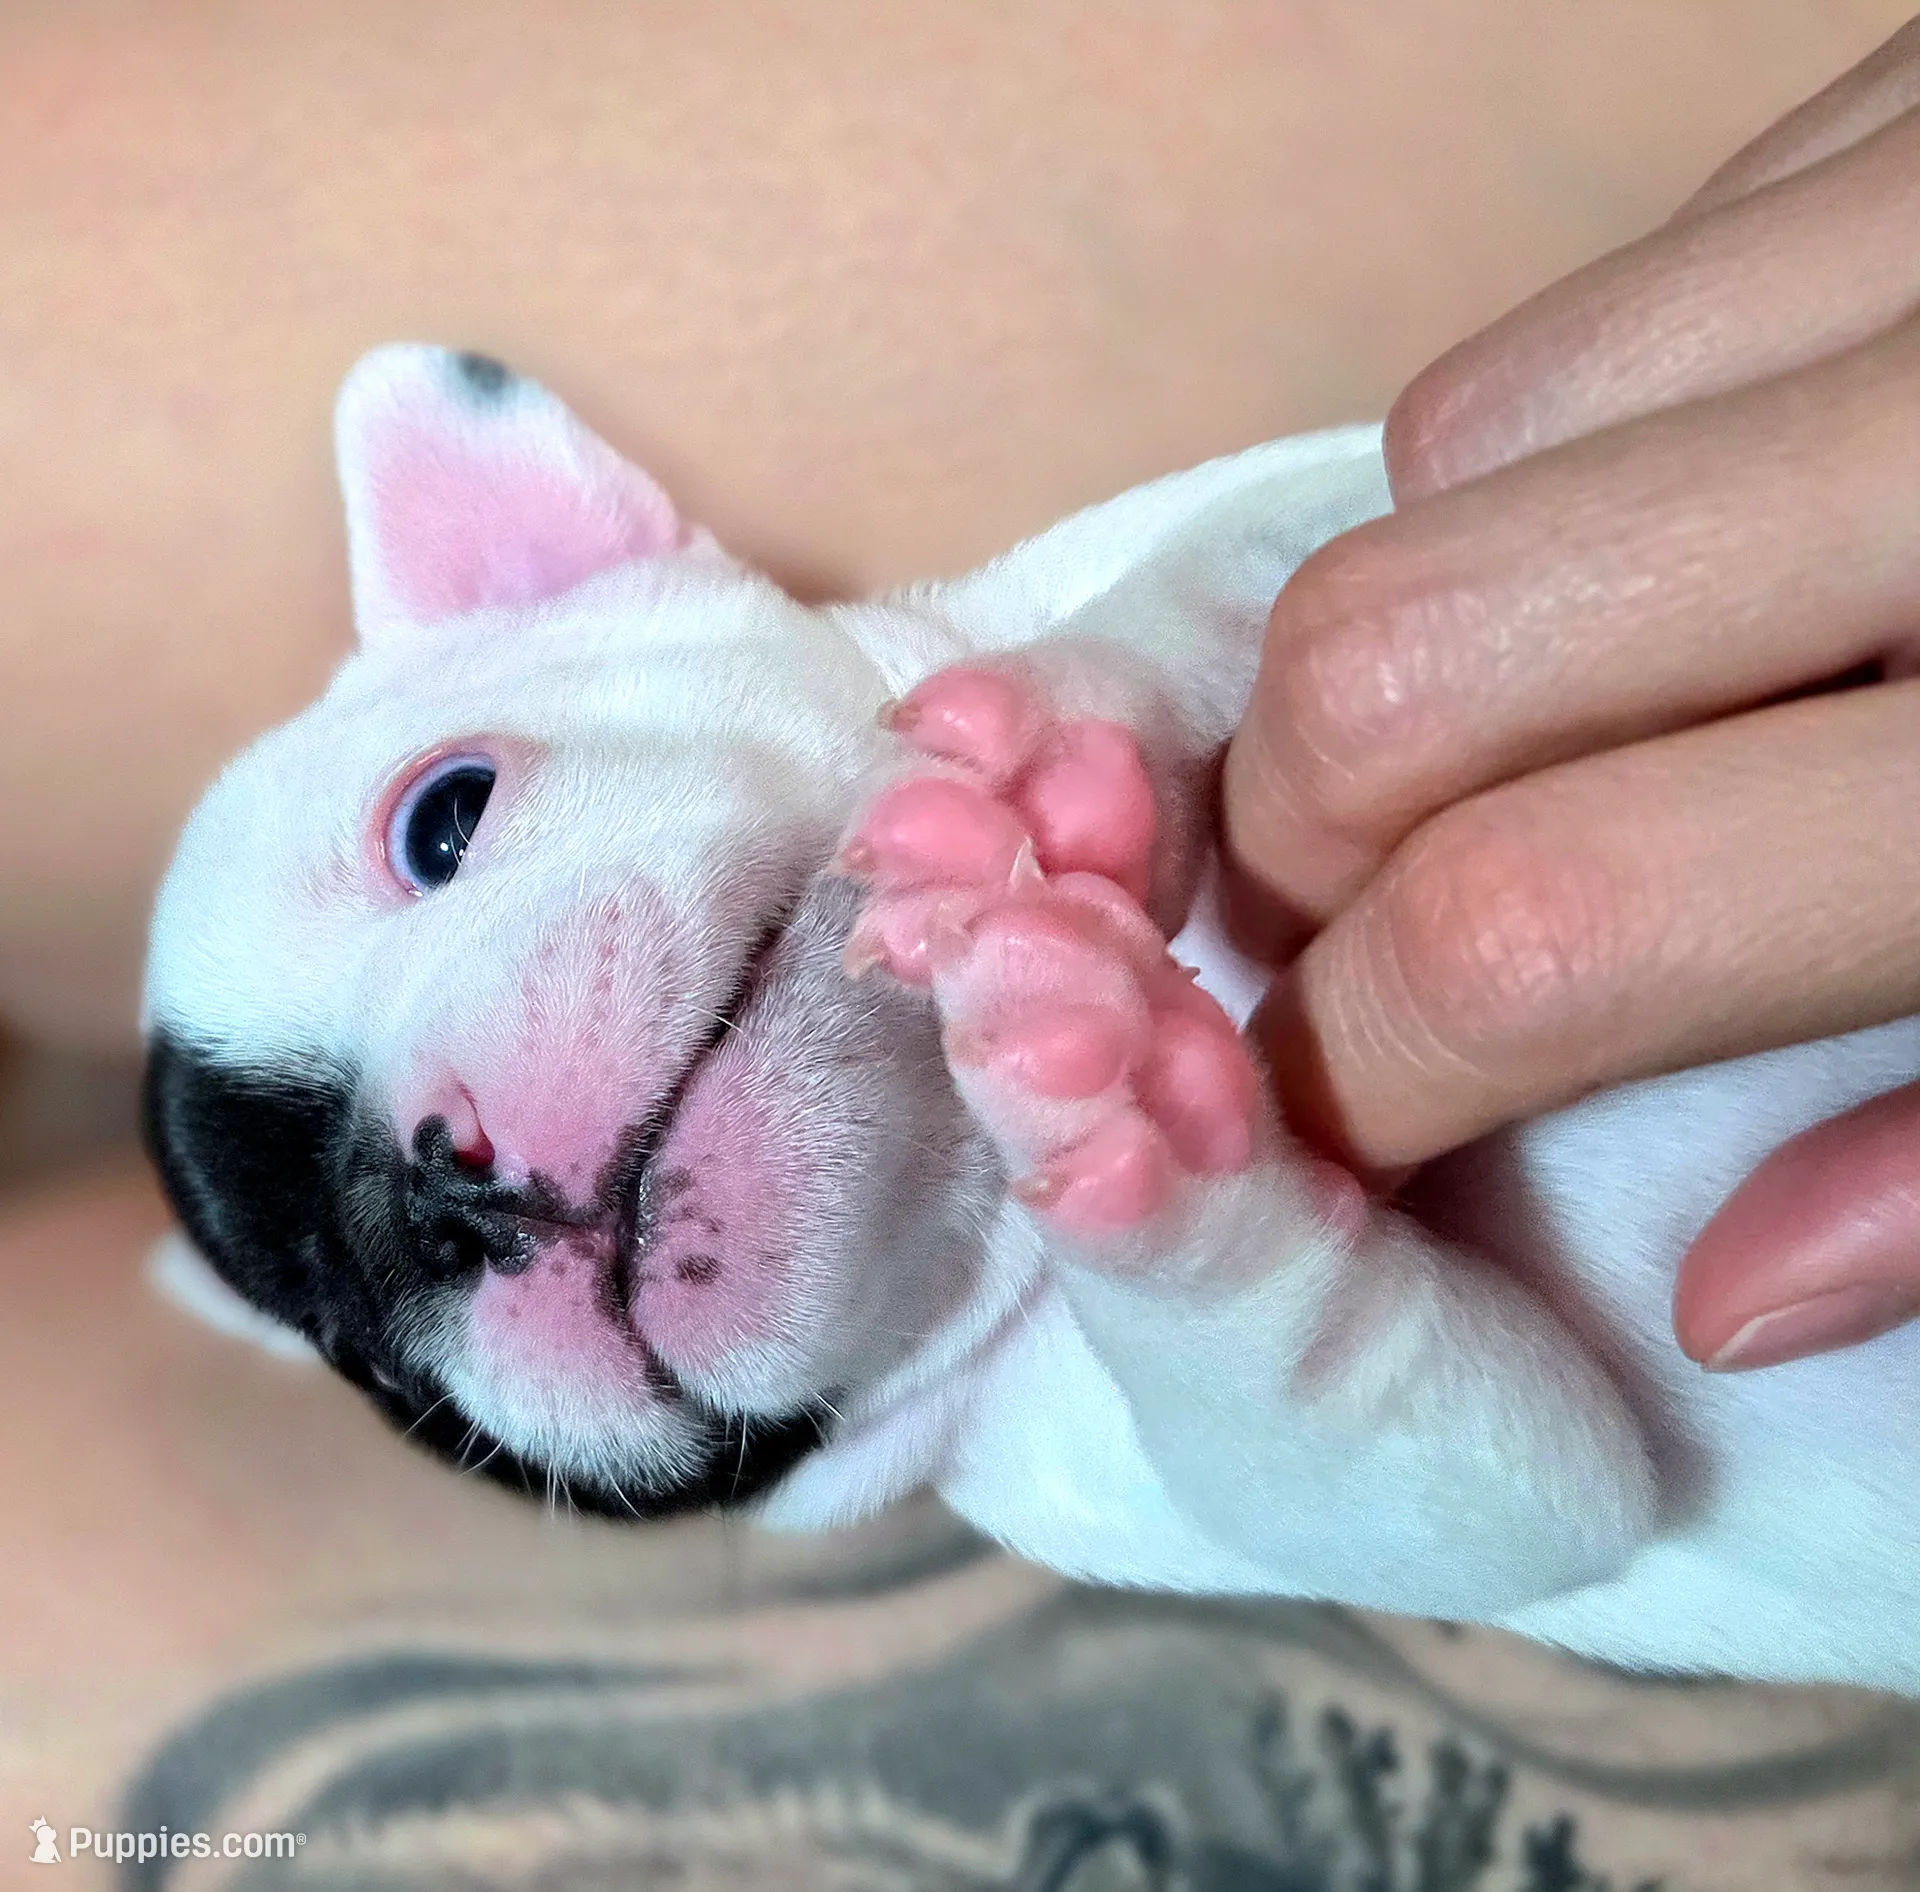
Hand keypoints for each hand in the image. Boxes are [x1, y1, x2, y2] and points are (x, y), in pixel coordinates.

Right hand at [1223, 18, 1919, 1369]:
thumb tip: (1721, 1286)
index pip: (1549, 919)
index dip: (1365, 1059)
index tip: (1341, 1115)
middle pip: (1391, 650)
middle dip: (1303, 836)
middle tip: (1370, 925)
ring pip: (1445, 449)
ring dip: (1422, 633)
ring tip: (1537, 728)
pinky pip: (1595, 301)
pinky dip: (1555, 472)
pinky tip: (1681, 551)